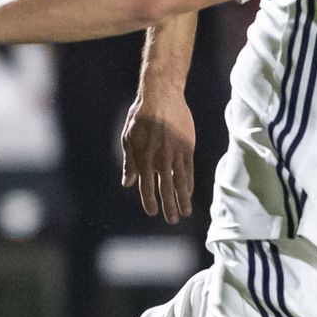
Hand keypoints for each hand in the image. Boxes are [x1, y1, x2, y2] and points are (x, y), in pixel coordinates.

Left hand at [121, 85, 195, 223]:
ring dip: (182, 199)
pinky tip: (189, 193)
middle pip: (165, 188)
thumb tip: (127, 183)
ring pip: (180, 182)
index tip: (152, 212)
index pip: (147, 185)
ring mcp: (176, 153)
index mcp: (143, 157)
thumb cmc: (140, 116)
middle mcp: (160, 158)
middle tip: (172, 220)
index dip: (149, 200)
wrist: (161, 95)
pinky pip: (189, 170)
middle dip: (168, 206)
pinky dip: (189, 183)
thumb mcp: (128, 138)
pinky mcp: (187, 147)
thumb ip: (129, 162)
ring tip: (185, 213)